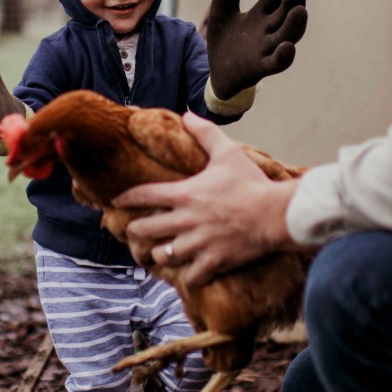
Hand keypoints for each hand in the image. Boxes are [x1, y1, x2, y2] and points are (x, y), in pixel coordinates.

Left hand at [113, 113, 300, 285]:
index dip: (126, 198)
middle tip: (135, 230)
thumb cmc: (251, 183)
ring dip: (160, 254)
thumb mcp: (227, 152)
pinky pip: (192, 277)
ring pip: (164, 256)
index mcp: (184, 194)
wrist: (274, 214)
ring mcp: (198, 243)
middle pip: (146, 229)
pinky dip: (189, 277)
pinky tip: (189, 274)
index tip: (116, 202)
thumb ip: (205, 133)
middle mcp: (185, 220)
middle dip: (136, 230)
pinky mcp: (214, 261)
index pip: (143, 195)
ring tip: (160, 253)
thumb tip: (187, 114)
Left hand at [206, 0, 306, 100]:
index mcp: (261, 16)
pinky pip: (276, 63)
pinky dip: (283, 56)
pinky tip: (287, 46)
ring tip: (300, 11)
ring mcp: (266, 50)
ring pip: (287, 36)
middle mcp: (269, 31)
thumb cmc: (224, 42)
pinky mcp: (260, 68)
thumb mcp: (220, 14)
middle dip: (293, 1)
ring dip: (294, 25)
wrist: (216, 73)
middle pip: (286, 15)